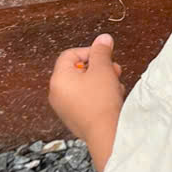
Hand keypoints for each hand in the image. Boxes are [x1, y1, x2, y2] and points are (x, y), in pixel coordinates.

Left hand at [49, 32, 124, 168]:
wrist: (105, 132)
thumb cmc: (101, 102)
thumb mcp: (103, 69)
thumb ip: (101, 51)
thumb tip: (103, 39)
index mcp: (59, 78)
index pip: (70, 55)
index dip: (89, 52)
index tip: (105, 56)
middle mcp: (57, 93)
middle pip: (76, 70)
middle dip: (98, 68)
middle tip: (113, 70)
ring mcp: (64, 108)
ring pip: (82, 86)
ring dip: (100, 82)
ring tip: (115, 86)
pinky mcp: (73, 119)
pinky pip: (84, 100)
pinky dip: (97, 96)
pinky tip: (111, 99)